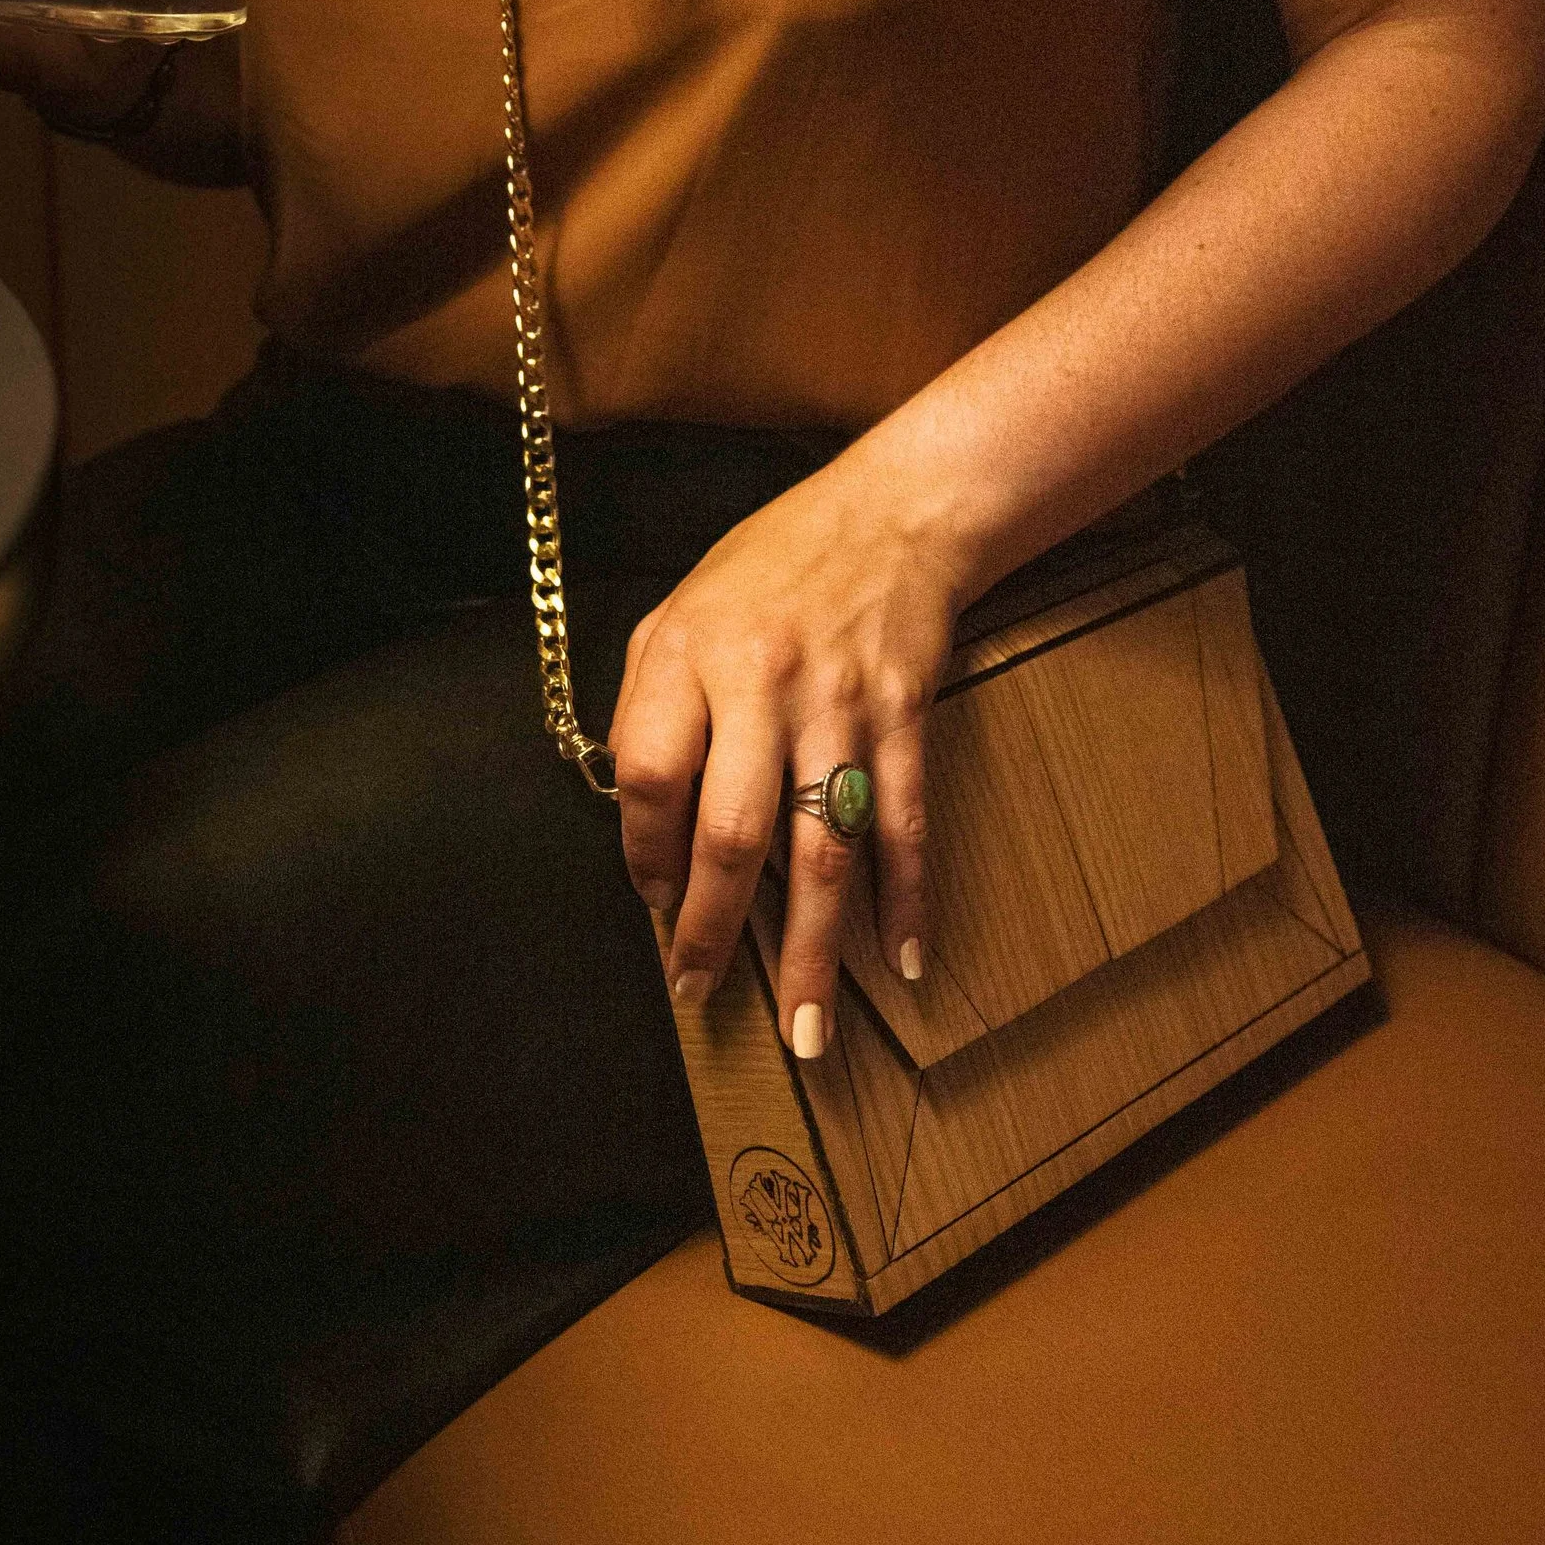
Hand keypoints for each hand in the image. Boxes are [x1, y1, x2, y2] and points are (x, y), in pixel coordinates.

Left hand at [608, 452, 965, 1060]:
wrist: (891, 516)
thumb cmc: (770, 569)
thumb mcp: (680, 612)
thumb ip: (649, 704)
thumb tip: (638, 817)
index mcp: (693, 656)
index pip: (652, 777)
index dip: (644, 854)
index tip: (650, 902)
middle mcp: (765, 686)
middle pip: (733, 830)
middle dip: (712, 925)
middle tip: (699, 989)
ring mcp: (841, 707)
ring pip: (823, 847)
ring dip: (812, 947)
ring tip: (806, 1029)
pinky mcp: (903, 720)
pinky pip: (903, 825)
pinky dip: (906, 899)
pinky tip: (900, 960)